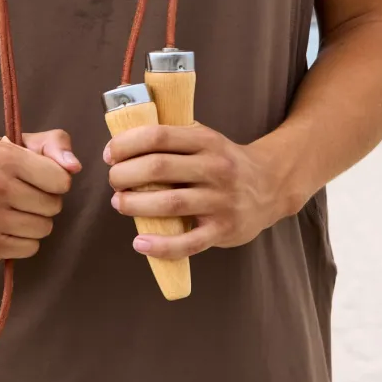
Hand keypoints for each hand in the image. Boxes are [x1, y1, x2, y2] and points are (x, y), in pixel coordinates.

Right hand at [0, 129, 80, 267]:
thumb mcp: (14, 145)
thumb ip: (52, 143)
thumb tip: (74, 166)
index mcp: (3, 156)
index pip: (61, 180)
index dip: (53, 182)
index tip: (36, 180)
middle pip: (53, 206)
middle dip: (43, 203)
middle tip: (20, 199)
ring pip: (43, 229)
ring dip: (33, 224)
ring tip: (11, 214)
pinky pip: (30, 248)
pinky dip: (22, 242)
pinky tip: (3, 230)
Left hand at [104, 122, 289, 260]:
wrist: (271, 185)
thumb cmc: (225, 162)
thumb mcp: (206, 139)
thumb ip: (174, 139)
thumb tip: (124, 143)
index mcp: (206, 140)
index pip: (159, 136)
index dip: (127, 144)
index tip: (110, 154)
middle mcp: (215, 168)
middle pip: (159, 168)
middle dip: (125, 175)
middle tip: (113, 180)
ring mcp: (221, 200)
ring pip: (170, 203)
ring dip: (136, 205)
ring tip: (119, 204)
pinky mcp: (223, 230)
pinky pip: (189, 243)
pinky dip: (161, 245)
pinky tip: (140, 243)